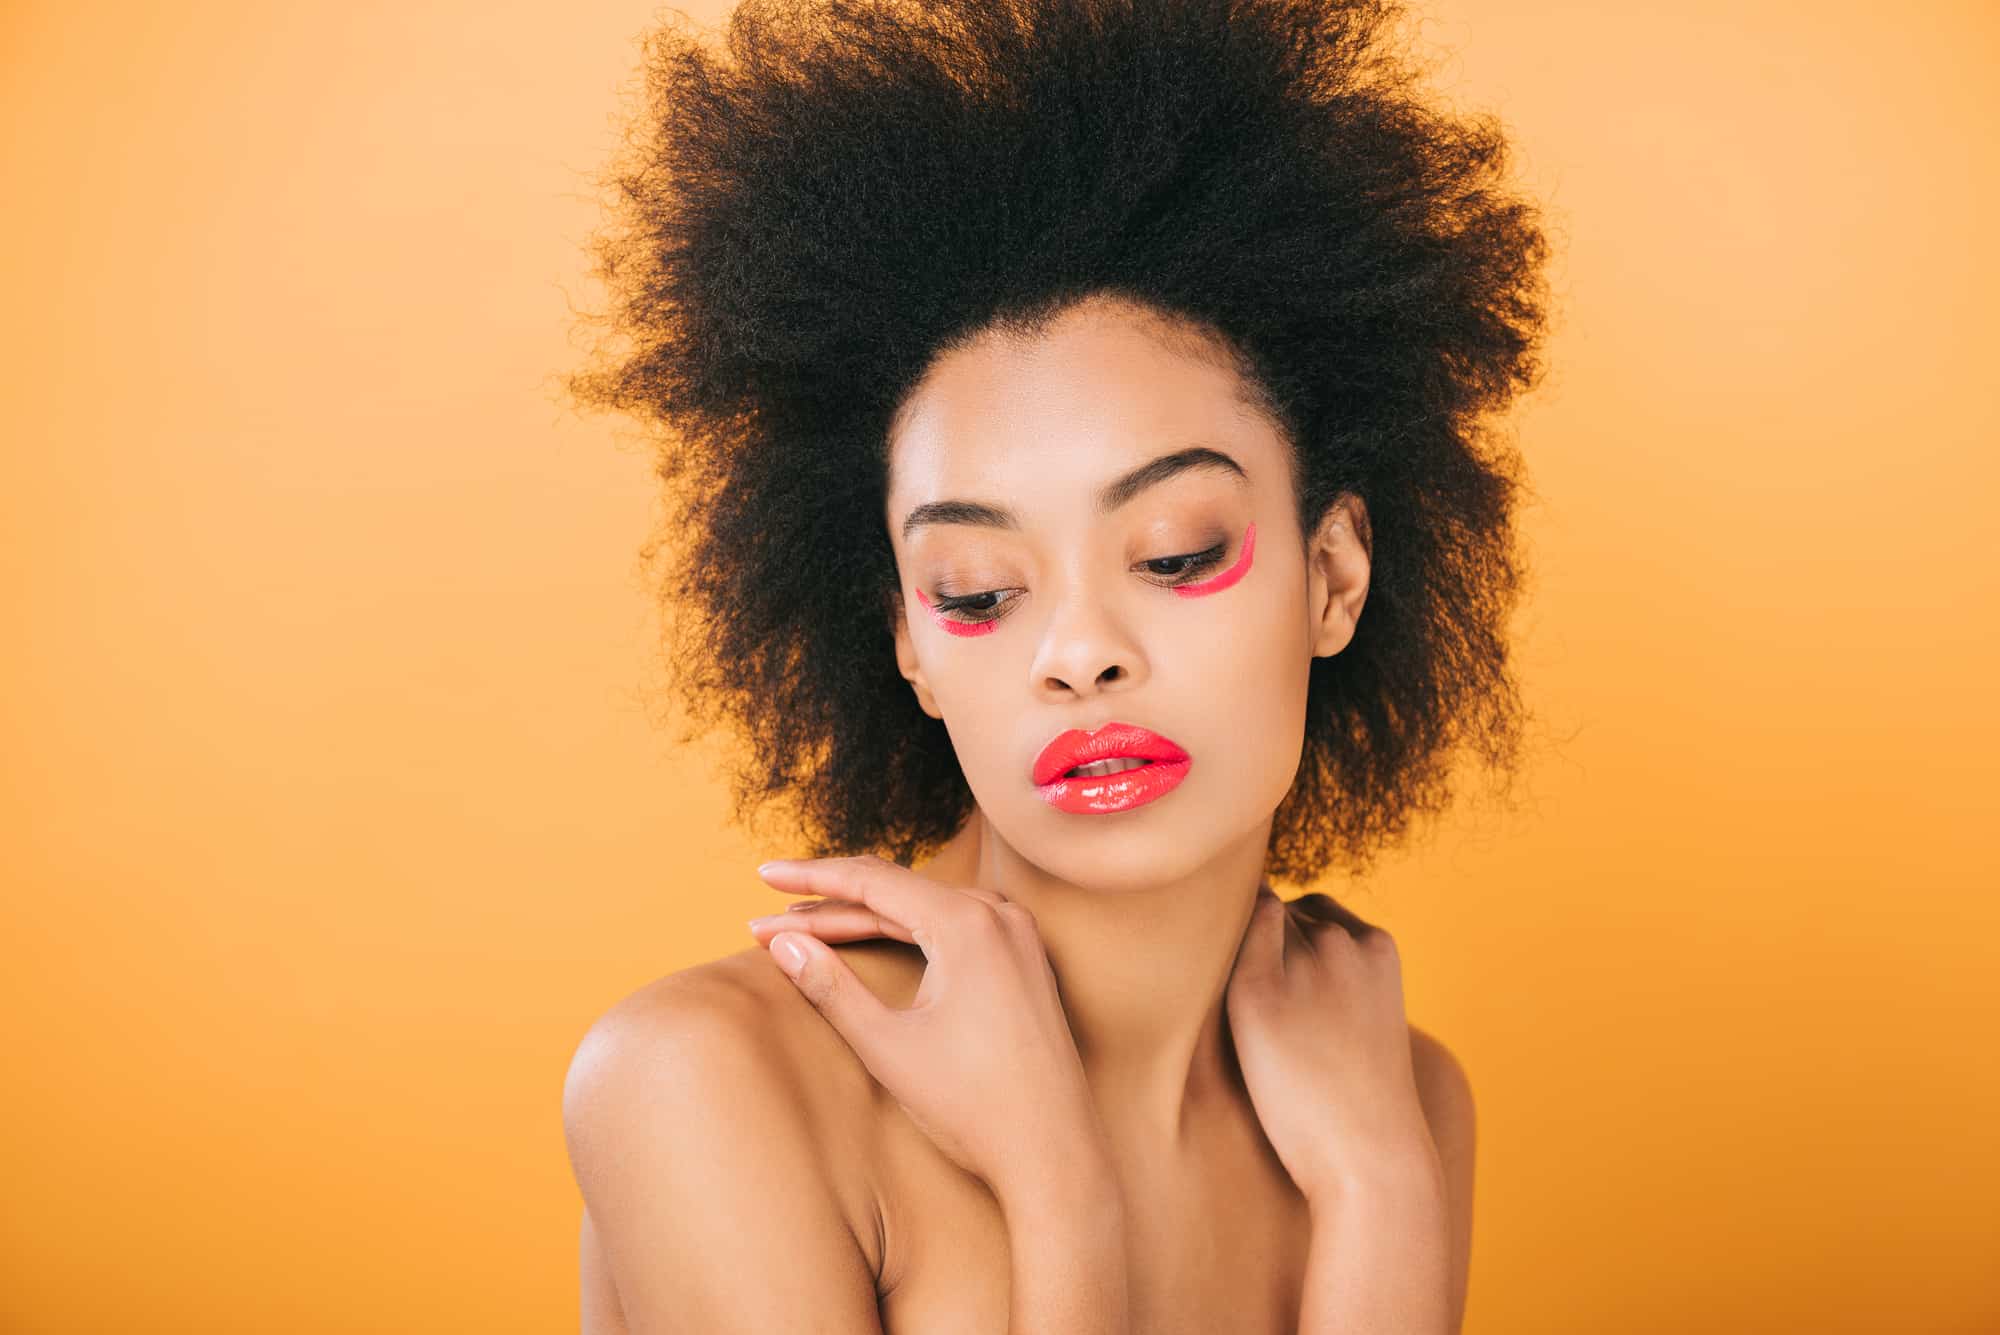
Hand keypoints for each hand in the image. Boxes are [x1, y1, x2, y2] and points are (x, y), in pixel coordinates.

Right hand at [746, 854, 1109, 1204]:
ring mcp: (1018, 935)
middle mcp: (1000, 915)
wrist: (1055, 1155)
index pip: (873, 881)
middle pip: (897, 892)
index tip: (763, 873)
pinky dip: (907, 933)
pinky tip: (870, 939)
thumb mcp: (888, 1047)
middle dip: (829, 906)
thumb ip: (831, 988)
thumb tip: (784, 944)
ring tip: (806, 929)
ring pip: (924, 909)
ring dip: (865, 918)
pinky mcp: (1024, 959)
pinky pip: (954, 928)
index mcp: (969, 924)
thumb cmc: (975, 1107)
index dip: (811, 878)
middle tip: (765, 920)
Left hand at [1225, 885, 1438, 1202]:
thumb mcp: (1368, 1019)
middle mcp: (1337, 941)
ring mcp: (1299, 964)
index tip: (1278, 986)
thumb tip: (1278, 956)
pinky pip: (1221, 954)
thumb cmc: (1362, 1102)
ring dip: (1230, 957)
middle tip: (1257, 1007)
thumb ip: (1336, 977)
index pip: (1311, 912)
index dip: (1285, 944)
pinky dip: (1208, 968)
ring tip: (1240, 1016)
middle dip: (1258, 947)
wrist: (1372, 1156)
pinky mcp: (1256, 992)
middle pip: (1275, 914)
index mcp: (1375, 945)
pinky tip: (1212, 1005)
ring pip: (1242, 929)